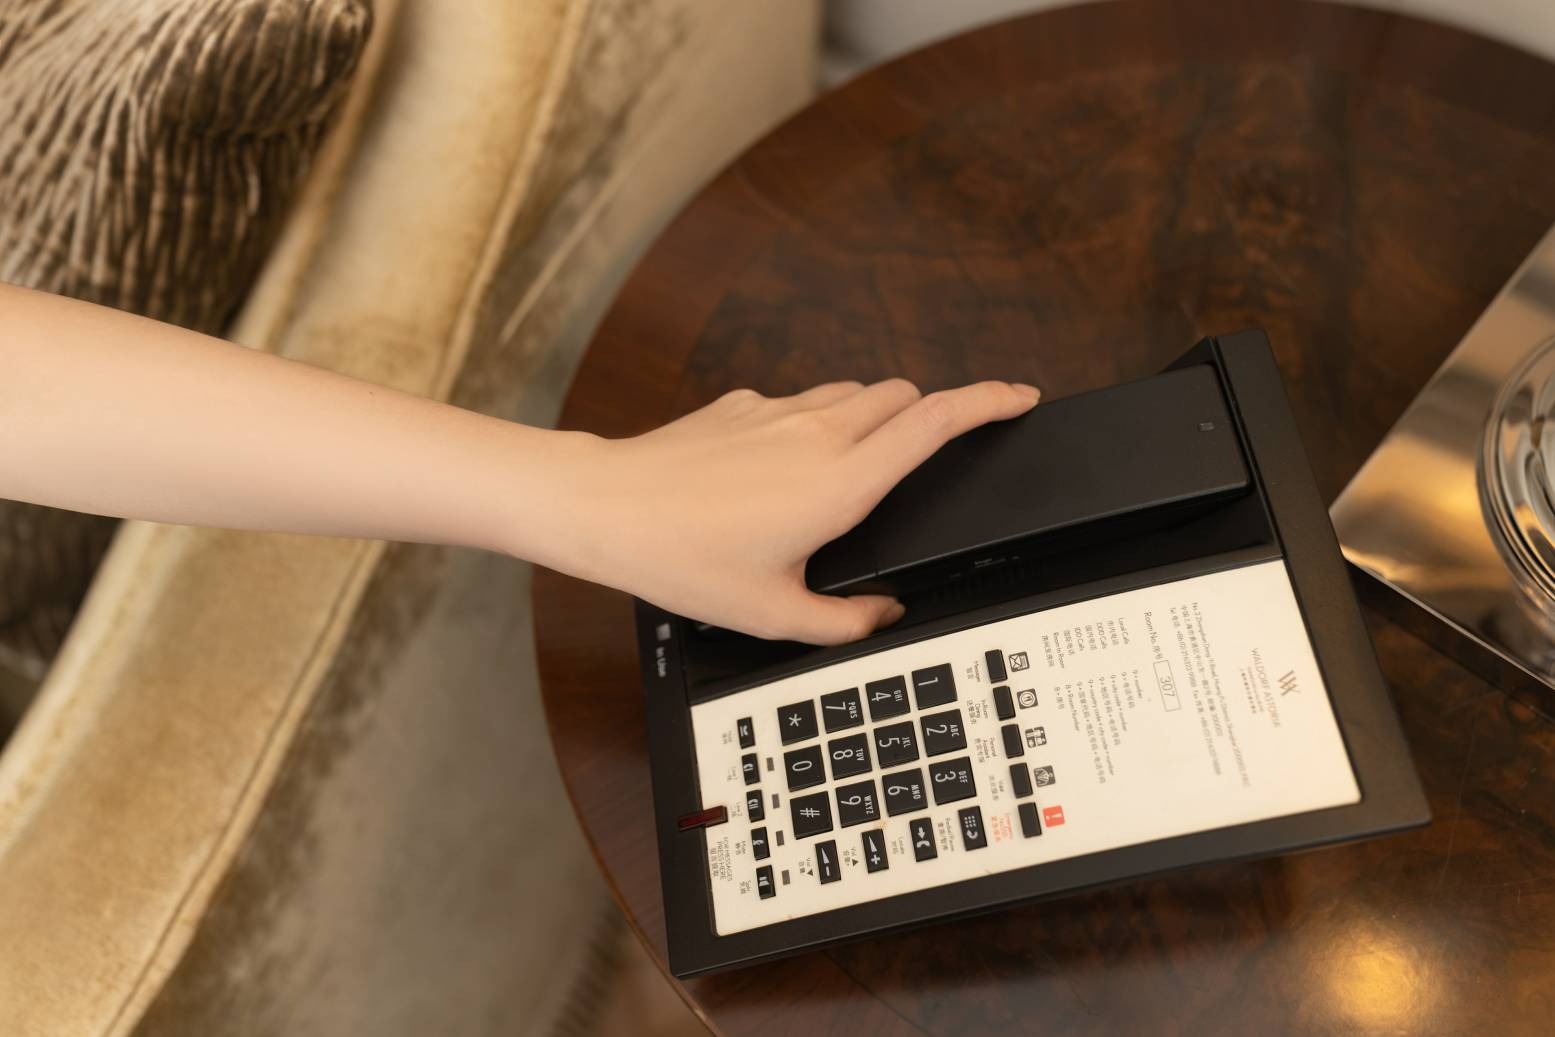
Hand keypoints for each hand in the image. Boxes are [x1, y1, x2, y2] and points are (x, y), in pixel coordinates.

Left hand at [554, 379, 1039, 644]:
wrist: (606, 508)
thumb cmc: (682, 559)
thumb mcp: (772, 614)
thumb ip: (843, 620)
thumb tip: (881, 614)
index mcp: (841, 482)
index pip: (937, 420)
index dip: (990, 401)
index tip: (1020, 397)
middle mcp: (818, 433)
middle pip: (905, 395)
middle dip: (933, 414)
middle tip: (934, 454)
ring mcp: (779, 411)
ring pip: (856, 392)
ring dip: (876, 417)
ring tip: (855, 471)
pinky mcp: (743, 404)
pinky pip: (803, 401)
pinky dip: (818, 423)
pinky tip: (785, 470)